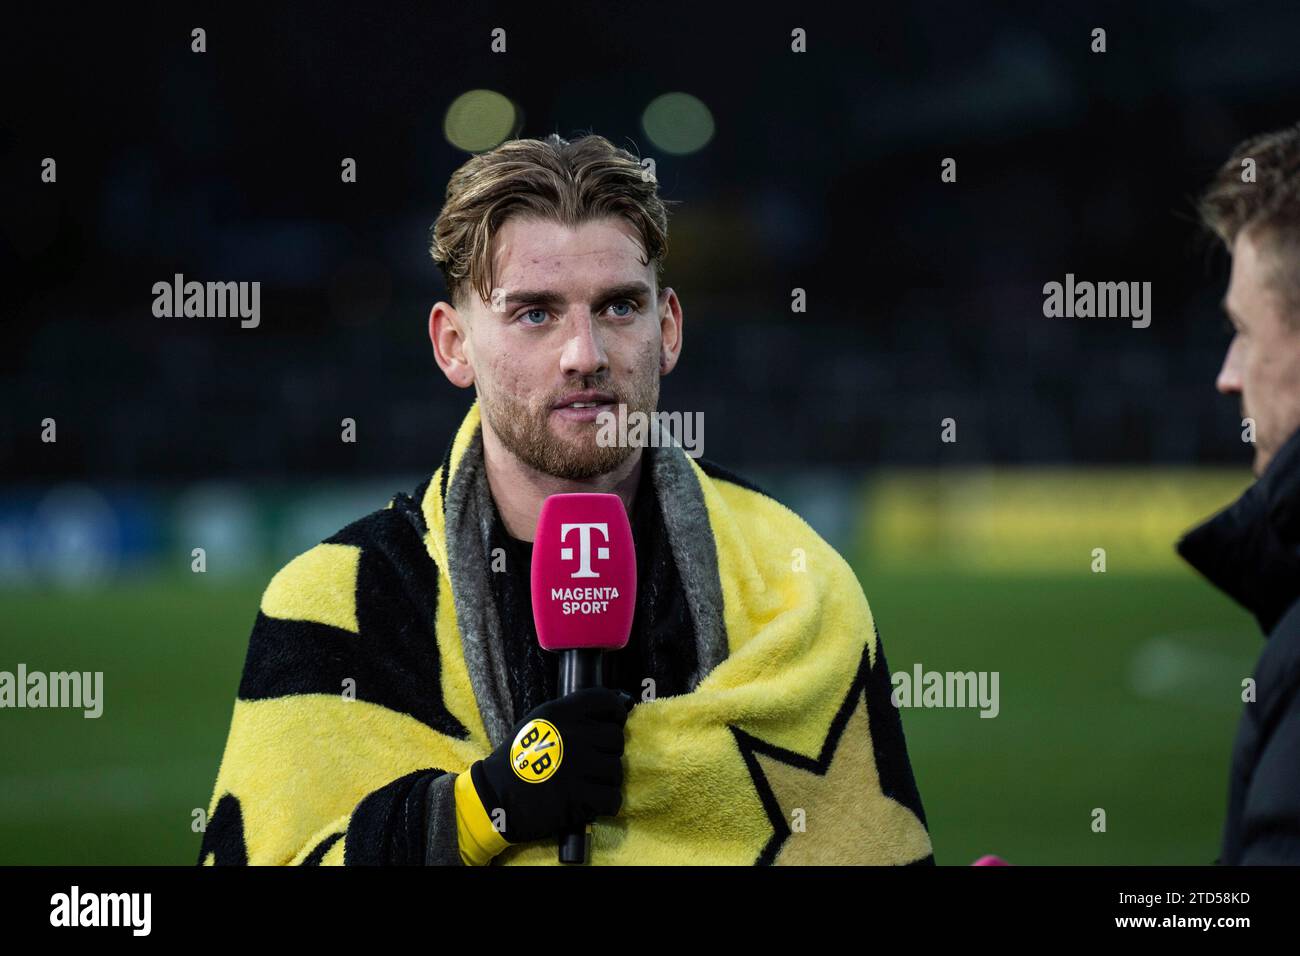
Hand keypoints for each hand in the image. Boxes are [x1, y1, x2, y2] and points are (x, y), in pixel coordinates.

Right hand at [469, 686, 632, 844]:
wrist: (496, 795)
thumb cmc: (517, 759)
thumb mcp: (538, 722)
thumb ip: (569, 716)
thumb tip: (608, 713)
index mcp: (562, 712)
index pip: (605, 699)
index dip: (616, 712)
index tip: (614, 722)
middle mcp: (574, 735)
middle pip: (616, 738)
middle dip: (609, 751)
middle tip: (594, 762)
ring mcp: (578, 766)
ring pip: (616, 770)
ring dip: (607, 779)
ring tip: (590, 783)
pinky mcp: (579, 796)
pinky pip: (612, 798)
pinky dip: (606, 803)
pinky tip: (594, 802)